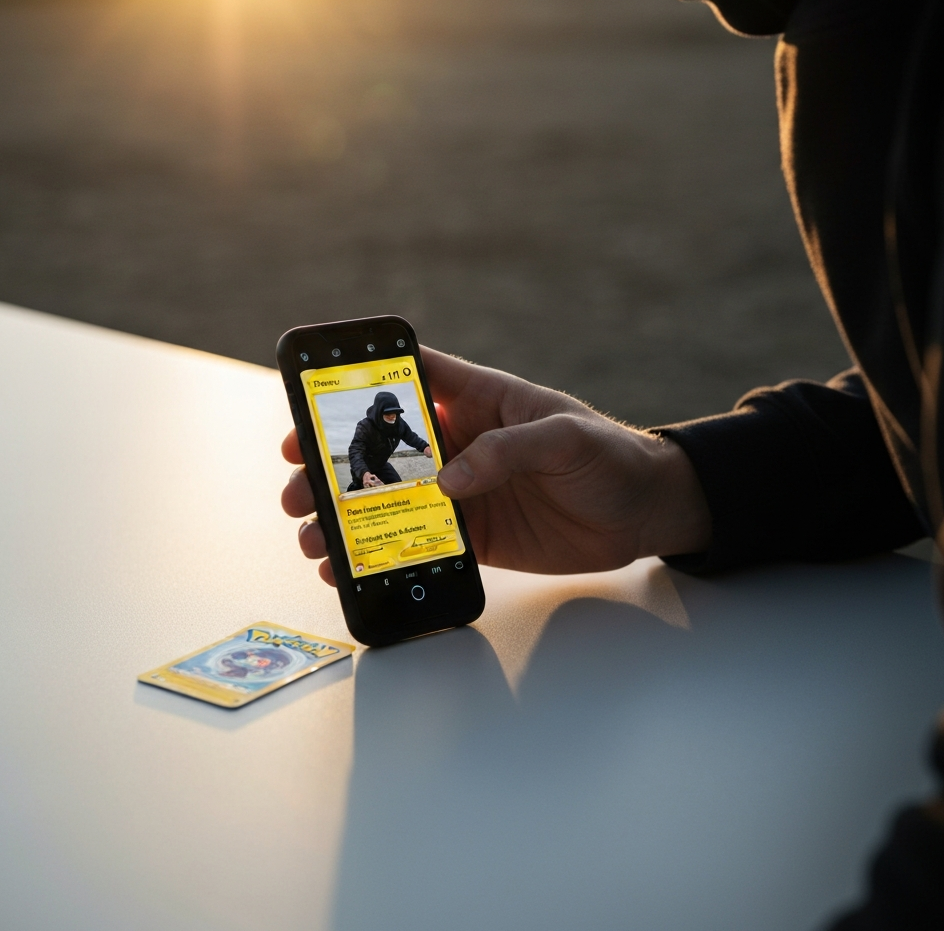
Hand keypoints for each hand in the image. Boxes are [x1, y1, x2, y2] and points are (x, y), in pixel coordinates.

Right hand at [282, 347, 710, 584]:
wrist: (645, 512)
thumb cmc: (610, 455)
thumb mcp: (565, 437)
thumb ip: (507, 450)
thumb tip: (446, 482)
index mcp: (479, 400)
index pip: (411, 377)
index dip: (359, 384)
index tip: (312, 400)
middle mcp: (461, 442)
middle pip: (383, 445)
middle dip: (334, 459)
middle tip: (298, 478)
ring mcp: (462, 489)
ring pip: (390, 496)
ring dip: (346, 512)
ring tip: (314, 533)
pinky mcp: (472, 533)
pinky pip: (416, 540)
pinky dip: (381, 552)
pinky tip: (351, 566)